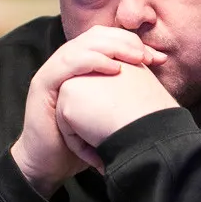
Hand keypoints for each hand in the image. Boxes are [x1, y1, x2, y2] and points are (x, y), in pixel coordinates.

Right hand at [12, 26, 165, 195]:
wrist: (49, 165)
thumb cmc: (80, 142)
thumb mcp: (107, 114)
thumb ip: (124, 96)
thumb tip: (157, 86)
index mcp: (80, 66)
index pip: (107, 39)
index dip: (132, 43)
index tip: (158, 58)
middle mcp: (65, 64)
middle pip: (95, 36)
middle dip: (124, 41)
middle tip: (147, 55)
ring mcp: (52, 72)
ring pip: (82, 45)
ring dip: (111, 47)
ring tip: (135, 57)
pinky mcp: (42, 85)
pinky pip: (66, 64)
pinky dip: (91, 61)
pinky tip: (112, 68)